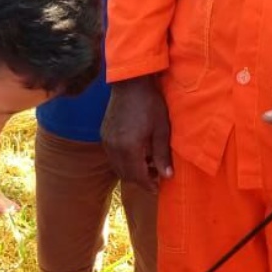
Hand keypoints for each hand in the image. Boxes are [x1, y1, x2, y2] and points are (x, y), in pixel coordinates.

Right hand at [101, 75, 171, 191]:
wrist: (130, 83)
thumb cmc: (150, 104)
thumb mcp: (162, 129)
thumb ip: (162, 155)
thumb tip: (167, 176)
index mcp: (129, 148)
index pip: (137, 176)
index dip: (148, 185)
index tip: (158, 188)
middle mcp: (114, 148)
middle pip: (126, 175)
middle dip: (140, 180)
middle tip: (156, 176)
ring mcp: (106, 141)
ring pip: (117, 167)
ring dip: (131, 171)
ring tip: (147, 164)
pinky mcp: (104, 135)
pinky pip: (112, 156)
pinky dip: (124, 161)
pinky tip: (136, 153)